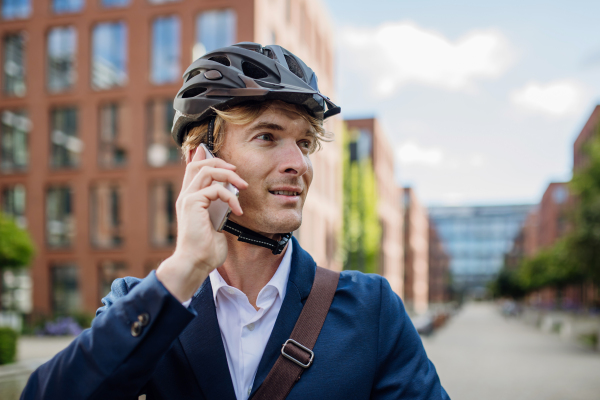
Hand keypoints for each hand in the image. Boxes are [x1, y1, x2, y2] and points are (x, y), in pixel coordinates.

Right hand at [156, 146, 247, 301]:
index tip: (213, 151)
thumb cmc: (207, 247)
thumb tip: (229, 195)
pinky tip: (237, 211)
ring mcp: (188, 198)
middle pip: (200, 164)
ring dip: (229, 175)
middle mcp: (186, 195)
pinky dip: (230, 198)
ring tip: (243, 186)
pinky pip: (215, 189)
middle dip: (221, 162)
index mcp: (190, 198)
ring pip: (208, 171)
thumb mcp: (215, 222)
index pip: (192, 169)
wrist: (196, 262)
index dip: (202, 156)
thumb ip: (218, 206)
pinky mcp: (192, 203)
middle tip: (237, 171)